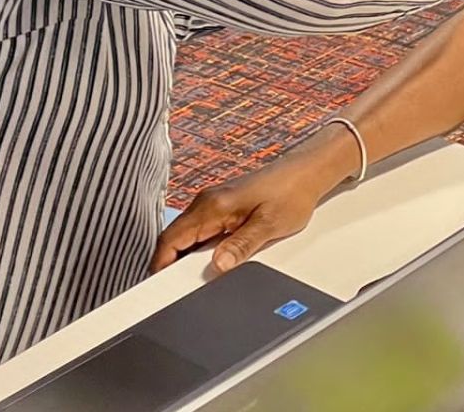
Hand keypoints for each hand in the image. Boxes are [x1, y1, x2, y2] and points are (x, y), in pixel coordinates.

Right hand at [151, 145, 348, 275]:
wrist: (305, 173)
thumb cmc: (290, 192)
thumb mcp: (268, 225)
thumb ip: (241, 246)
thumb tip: (218, 266)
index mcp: (212, 205)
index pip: (171, 238)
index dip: (160, 264)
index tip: (157, 286)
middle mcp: (207, 202)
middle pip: (174, 237)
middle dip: (169, 264)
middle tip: (174, 290)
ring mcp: (213, 204)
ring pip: (186, 234)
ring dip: (184, 257)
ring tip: (192, 279)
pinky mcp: (222, 207)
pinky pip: (200, 231)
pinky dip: (198, 248)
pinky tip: (209, 262)